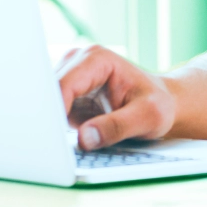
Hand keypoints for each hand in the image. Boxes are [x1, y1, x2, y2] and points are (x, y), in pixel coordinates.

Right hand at [57, 45, 176, 150]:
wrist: (161, 104)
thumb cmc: (158, 105)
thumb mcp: (148, 117)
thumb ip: (117, 127)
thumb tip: (85, 138)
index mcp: (96, 59)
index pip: (62, 86)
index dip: (54, 113)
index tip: (54, 139)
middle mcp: (78, 61)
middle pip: (48, 92)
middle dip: (49, 119)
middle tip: (53, 146)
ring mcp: (70, 76)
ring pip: (45, 102)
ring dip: (50, 123)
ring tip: (59, 144)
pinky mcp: (67, 93)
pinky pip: (50, 110)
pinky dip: (53, 126)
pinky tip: (61, 140)